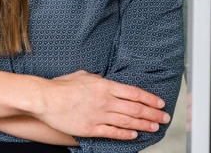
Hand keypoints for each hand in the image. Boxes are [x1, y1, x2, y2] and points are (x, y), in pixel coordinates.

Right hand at [35, 70, 170, 140]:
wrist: (46, 99)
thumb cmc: (61, 86)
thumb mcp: (83, 75)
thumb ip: (98, 79)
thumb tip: (106, 81)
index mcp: (104, 86)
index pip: (134, 93)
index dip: (149, 99)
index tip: (160, 103)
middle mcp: (105, 101)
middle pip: (135, 109)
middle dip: (152, 114)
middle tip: (164, 118)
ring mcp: (99, 115)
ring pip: (128, 122)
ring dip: (144, 125)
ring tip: (155, 127)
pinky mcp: (91, 128)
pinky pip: (113, 133)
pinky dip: (126, 135)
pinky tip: (135, 135)